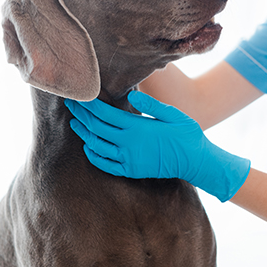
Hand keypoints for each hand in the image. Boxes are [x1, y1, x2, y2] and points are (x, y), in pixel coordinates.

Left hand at [65, 91, 250, 201]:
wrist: (196, 162)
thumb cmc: (187, 134)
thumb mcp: (173, 114)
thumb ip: (151, 105)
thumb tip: (132, 95)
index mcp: (137, 127)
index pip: (105, 114)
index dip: (89, 105)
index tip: (79, 96)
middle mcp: (128, 144)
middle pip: (96, 128)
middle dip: (81, 115)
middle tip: (70, 104)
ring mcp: (128, 160)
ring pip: (97, 146)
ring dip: (84, 134)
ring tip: (75, 123)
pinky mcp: (131, 171)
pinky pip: (105, 165)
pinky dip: (93, 155)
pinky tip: (88, 147)